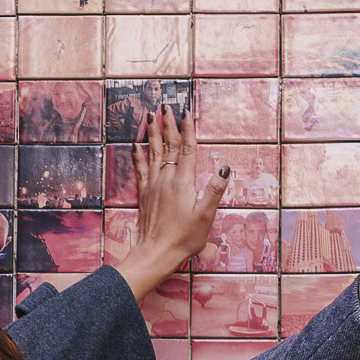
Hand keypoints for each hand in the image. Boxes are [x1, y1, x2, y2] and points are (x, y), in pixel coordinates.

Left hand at [114, 107, 229, 298]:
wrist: (155, 254)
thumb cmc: (183, 239)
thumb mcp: (205, 216)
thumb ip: (214, 190)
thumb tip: (223, 168)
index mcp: (183, 182)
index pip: (187, 148)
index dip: (187, 128)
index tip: (185, 109)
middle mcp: (166, 179)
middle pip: (168, 145)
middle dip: (168, 124)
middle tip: (165, 105)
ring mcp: (154, 186)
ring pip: (153, 153)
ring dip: (153, 133)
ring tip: (150, 116)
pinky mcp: (145, 195)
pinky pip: (141, 169)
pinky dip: (139, 154)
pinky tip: (136, 144)